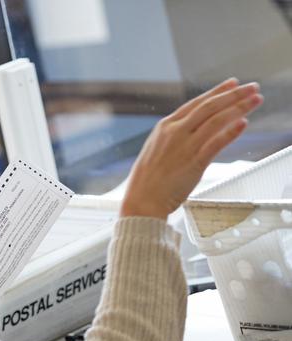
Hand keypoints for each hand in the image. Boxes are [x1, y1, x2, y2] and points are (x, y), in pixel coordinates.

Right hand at [121, 78, 262, 219]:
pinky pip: (216, 143)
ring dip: (239, 108)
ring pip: (216, 121)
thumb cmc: (148, 179)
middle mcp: (175, 132)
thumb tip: (194, 128)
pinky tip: (243, 123)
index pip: (196, 103)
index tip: (233, 84)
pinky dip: (231, 132)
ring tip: (256, 100)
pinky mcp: (194, 163)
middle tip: (252, 87)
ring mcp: (184, 147)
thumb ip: (175, 136)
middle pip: (209, 107)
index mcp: (165, 126)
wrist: (142, 200)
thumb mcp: (156, 148)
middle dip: (234, 94)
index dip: (217, 92)